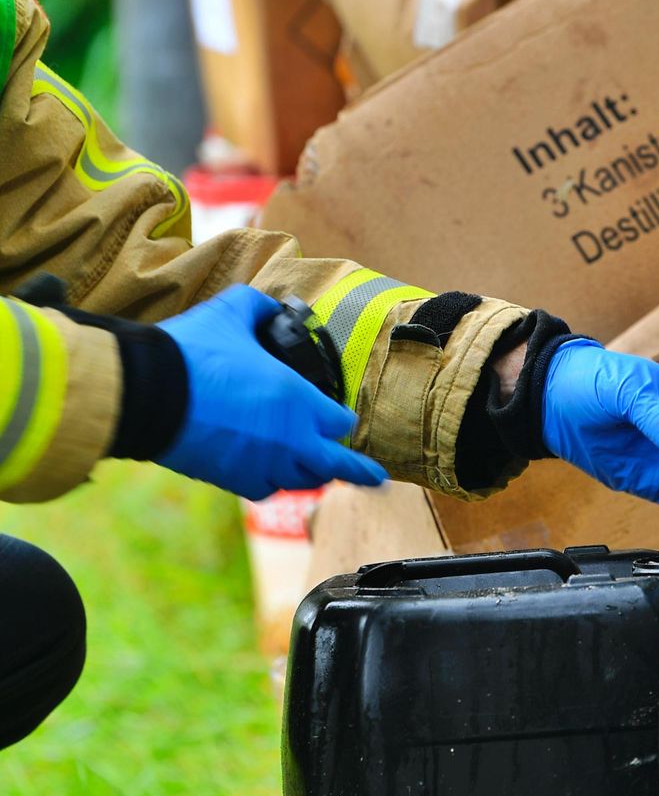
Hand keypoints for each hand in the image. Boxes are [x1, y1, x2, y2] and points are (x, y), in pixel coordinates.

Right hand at [156, 285, 387, 499]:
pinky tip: (273, 475)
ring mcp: (262, 465)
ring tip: (320, 474)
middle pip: (333, 464)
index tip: (342, 418)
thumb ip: (259, 307)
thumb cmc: (192, 353)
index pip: (341, 422)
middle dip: (356, 469)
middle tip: (376, 478)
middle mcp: (290, 441)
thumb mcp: (232, 312)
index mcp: (298, 402)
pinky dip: (273, 482)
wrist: (145, 394)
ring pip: (300, 480)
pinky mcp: (232, 480)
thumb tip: (270, 307)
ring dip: (310, 474)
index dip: (342, 418)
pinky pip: (265, 488)